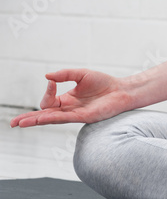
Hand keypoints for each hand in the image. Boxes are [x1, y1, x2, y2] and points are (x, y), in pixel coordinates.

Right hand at [10, 69, 131, 127]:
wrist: (121, 91)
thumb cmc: (104, 83)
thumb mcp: (81, 74)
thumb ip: (64, 75)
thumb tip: (47, 77)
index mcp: (68, 99)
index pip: (49, 99)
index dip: (47, 90)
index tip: (52, 80)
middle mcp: (69, 109)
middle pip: (45, 115)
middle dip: (29, 118)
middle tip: (13, 123)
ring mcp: (76, 114)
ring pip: (51, 119)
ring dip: (35, 120)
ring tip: (20, 124)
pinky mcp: (84, 117)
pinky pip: (64, 118)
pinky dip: (51, 118)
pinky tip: (40, 119)